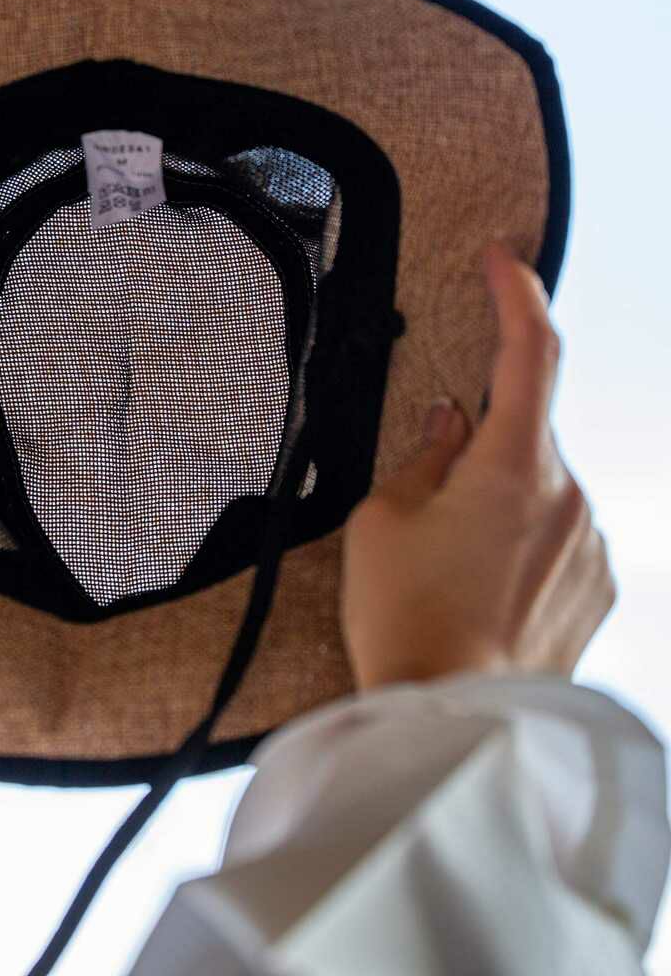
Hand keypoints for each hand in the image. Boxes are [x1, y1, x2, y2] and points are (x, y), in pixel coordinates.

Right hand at [340, 240, 615, 691]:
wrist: (450, 720)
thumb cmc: (405, 618)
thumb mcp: (383, 520)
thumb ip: (425, 456)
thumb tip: (451, 423)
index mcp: (512, 468)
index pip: (531, 353)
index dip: (518, 294)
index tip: (502, 259)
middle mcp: (569, 498)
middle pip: (525, 436)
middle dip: (479, 448)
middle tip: (424, 505)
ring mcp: (591, 547)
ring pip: (540, 491)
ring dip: (498, 504)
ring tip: (447, 572)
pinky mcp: (597, 589)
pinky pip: (559, 538)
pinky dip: (521, 544)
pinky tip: (480, 594)